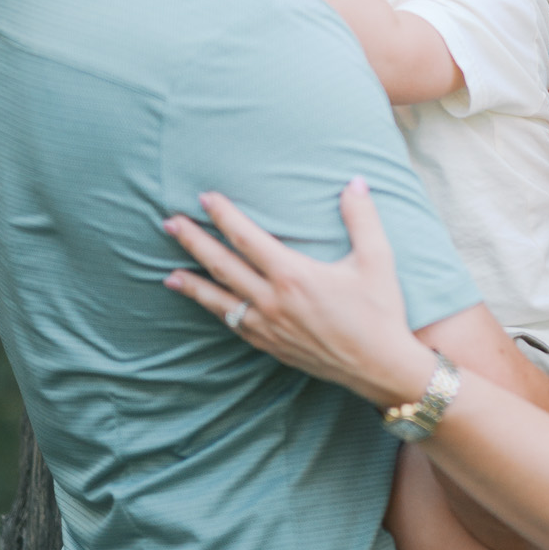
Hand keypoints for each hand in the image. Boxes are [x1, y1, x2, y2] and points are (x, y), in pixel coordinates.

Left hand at [164, 181, 431, 410]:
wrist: (380, 368)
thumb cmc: (380, 312)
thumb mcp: (377, 259)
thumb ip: (362, 217)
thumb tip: (356, 182)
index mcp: (293, 275)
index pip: (247, 238)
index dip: (224, 216)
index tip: (205, 197)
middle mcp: (273, 301)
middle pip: (222, 266)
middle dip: (193, 243)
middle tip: (168, 224)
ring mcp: (268, 327)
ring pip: (220, 301)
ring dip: (193, 284)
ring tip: (169, 275)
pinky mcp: (271, 346)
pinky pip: (234, 324)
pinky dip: (215, 311)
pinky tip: (208, 305)